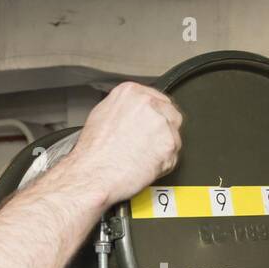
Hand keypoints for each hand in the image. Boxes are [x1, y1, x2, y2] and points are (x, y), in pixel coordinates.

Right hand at [64, 82, 182, 205]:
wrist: (93, 174)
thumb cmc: (93, 152)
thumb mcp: (102, 115)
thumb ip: (125, 109)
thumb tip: (134, 114)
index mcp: (131, 92)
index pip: (157, 99)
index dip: (156, 116)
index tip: (152, 126)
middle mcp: (148, 103)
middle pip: (170, 115)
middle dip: (163, 131)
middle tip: (148, 145)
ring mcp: (160, 123)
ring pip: (174, 135)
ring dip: (163, 148)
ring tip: (142, 157)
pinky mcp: (169, 144)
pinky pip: (174, 155)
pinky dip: (164, 164)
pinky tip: (145, 165)